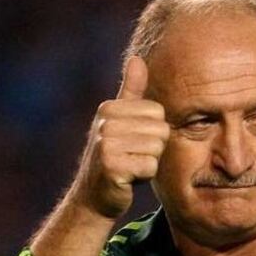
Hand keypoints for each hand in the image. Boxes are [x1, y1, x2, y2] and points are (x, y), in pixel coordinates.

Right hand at [70, 56, 169, 218]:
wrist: (94, 197)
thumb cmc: (115, 157)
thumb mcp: (121, 121)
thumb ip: (131, 91)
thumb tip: (137, 59)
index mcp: (109, 108)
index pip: (158, 112)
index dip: (153, 132)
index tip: (133, 142)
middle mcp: (105, 123)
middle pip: (161, 130)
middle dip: (153, 148)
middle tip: (132, 157)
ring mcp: (105, 144)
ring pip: (157, 149)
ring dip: (149, 163)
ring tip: (130, 166)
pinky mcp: (111, 167)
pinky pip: (150, 167)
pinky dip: (144, 177)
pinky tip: (128, 179)